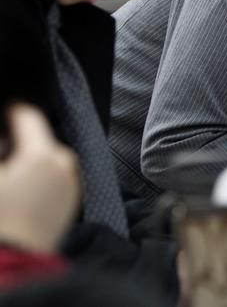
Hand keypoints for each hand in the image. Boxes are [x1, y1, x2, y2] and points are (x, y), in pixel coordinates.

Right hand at [0, 104, 80, 251]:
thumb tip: (3, 139)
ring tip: (7, 179)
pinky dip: (35, 177)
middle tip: (2, 157)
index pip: (28, 115)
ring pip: (45, 159)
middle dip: (15, 143)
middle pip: (37, 139)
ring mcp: (71, 183)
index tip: (4, 113)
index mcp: (44, 153)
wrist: (13, 262)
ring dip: (26, 161)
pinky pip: (52, 178)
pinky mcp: (70, 201)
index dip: (10, 112)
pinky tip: (17, 193)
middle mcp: (65, 164)